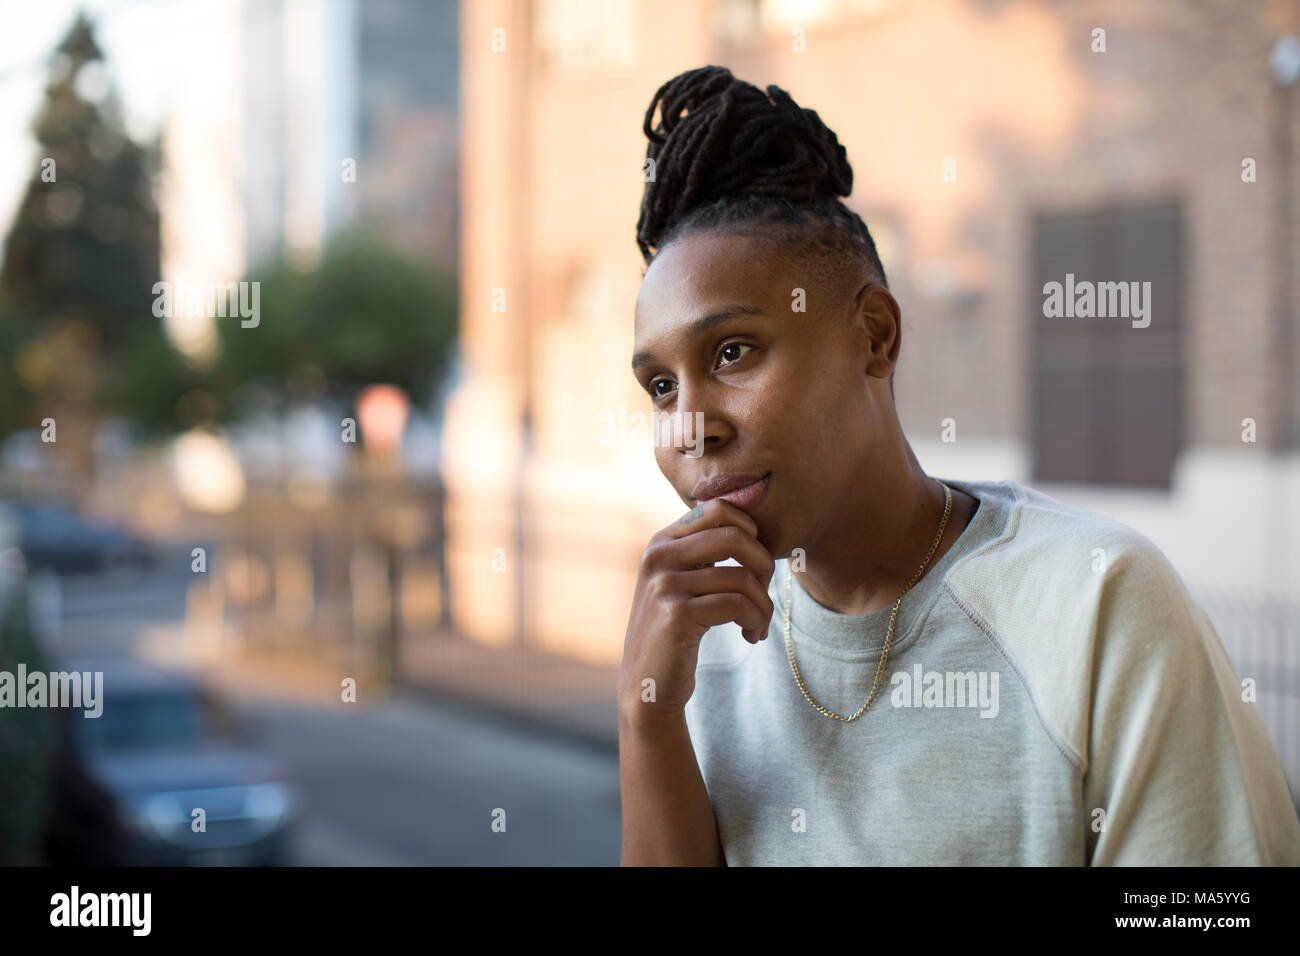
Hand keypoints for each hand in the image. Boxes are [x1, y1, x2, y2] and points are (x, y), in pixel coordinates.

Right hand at [617, 498, 775, 720]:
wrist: (647, 685)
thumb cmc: (674, 631)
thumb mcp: (680, 581)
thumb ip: (702, 552)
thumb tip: (750, 524)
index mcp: (661, 541)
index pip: (720, 509)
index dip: (751, 532)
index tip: (754, 565)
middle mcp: (658, 556)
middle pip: (736, 536)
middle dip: (764, 566)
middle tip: (764, 594)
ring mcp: (664, 584)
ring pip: (743, 577)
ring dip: (764, 605)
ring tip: (758, 624)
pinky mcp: (677, 615)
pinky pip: (738, 605)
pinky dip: (756, 620)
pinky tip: (751, 636)